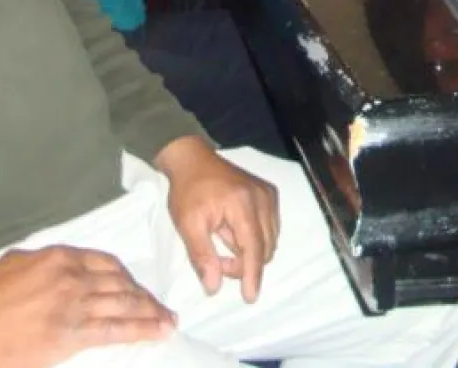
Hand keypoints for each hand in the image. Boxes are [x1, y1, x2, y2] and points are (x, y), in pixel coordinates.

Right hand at [0, 245, 173, 367]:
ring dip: (150, 313)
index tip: (136, 288)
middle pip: (120, 283)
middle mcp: (73, 277)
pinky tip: (158, 332)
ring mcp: (75, 304)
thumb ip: (44, 261)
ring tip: (168, 321)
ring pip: (124, 304)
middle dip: (144, 296)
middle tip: (160, 307)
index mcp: (60, 257)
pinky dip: (141, 329)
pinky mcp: (72, 333)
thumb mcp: (15, 262)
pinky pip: (115, 329)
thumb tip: (61, 265)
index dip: (126, 277)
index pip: (106, 263)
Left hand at [154, 135, 279, 302]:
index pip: (255, 248)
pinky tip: (232, 232)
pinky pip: (270, 228)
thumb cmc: (187, 191)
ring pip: (270, 240)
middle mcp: (263, 199)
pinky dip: (254, 239)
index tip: (250, 297)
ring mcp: (269, 195)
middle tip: (216, 260)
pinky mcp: (269, 194)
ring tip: (221, 243)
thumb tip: (214, 287)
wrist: (193, 159)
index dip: (252, 275)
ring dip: (249, 252)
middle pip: (265, 248)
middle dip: (243, 263)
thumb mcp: (187, 225)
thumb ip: (202, 256)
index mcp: (242, 204)